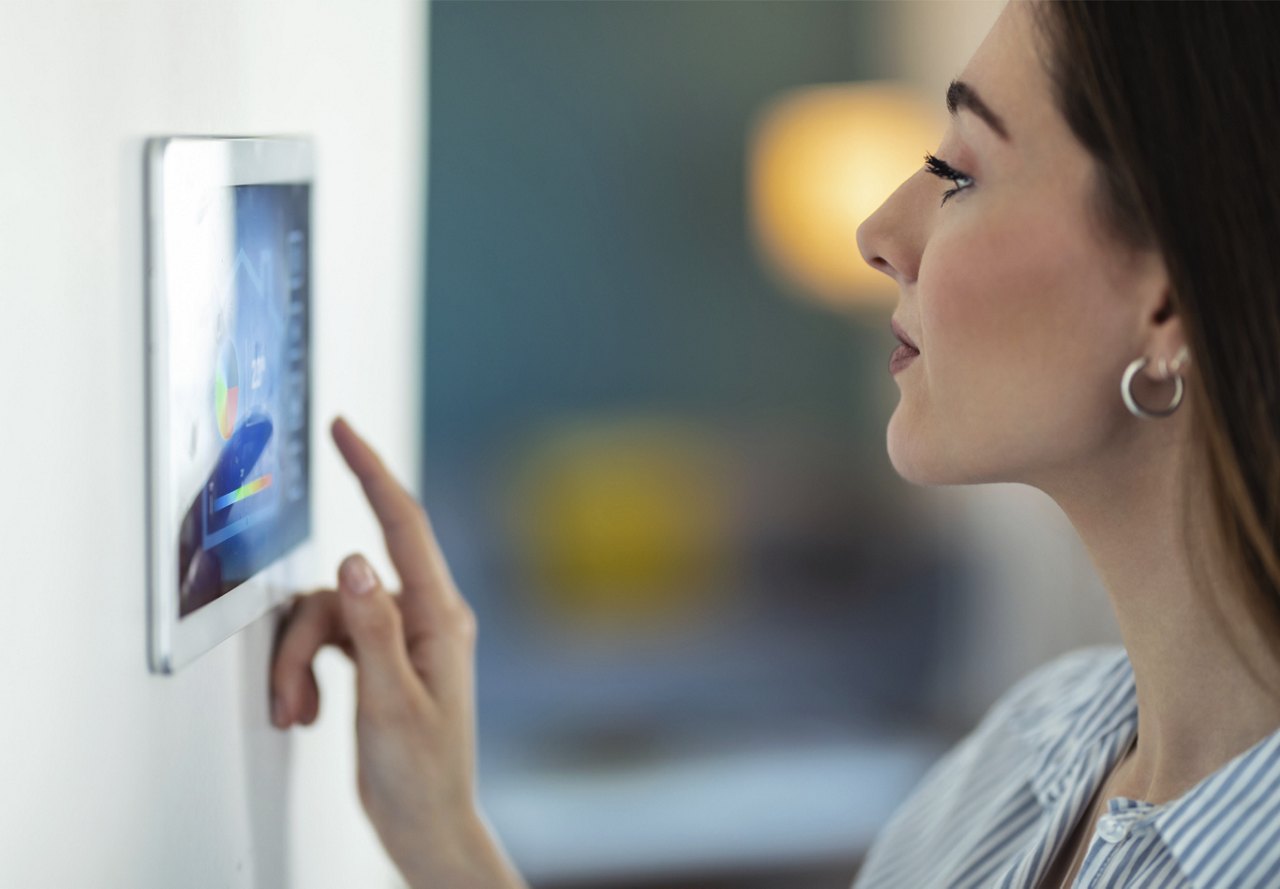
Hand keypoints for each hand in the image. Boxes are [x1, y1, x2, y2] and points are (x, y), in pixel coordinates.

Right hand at [270, 416, 525, 888]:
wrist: (425, 824)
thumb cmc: (422, 774)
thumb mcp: (389, 702)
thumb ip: (370, 628)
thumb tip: (351, 561)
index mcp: (439, 617)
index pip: (403, 525)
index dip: (371, 471)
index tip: (344, 431)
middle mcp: (424, 617)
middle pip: (344, 585)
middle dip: (305, 637)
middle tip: (291, 694)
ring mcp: (399, 636)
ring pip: (325, 615)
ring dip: (298, 663)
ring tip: (299, 714)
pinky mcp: (378, 657)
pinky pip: (327, 638)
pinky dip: (304, 670)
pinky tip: (306, 709)